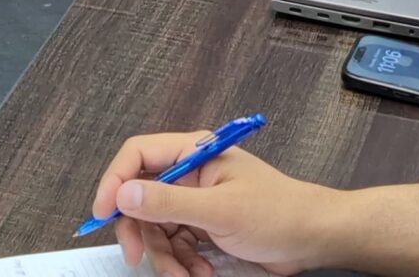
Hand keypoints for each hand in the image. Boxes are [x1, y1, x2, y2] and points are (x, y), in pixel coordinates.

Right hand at [92, 132, 337, 276]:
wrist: (315, 238)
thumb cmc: (279, 213)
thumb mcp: (220, 210)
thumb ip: (169, 202)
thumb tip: (123, 194)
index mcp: (194, 154)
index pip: (138, 156)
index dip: (114, 181)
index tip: (103, 213)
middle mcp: (191, 174)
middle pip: (141, 198)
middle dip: (140, 231)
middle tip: (138, 257)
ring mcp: (197, 202)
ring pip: (158, 228)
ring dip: (166, 256)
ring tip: (186, 275)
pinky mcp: (204, 226)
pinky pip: (176, 245)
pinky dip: (182, 264)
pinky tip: (200, 273)